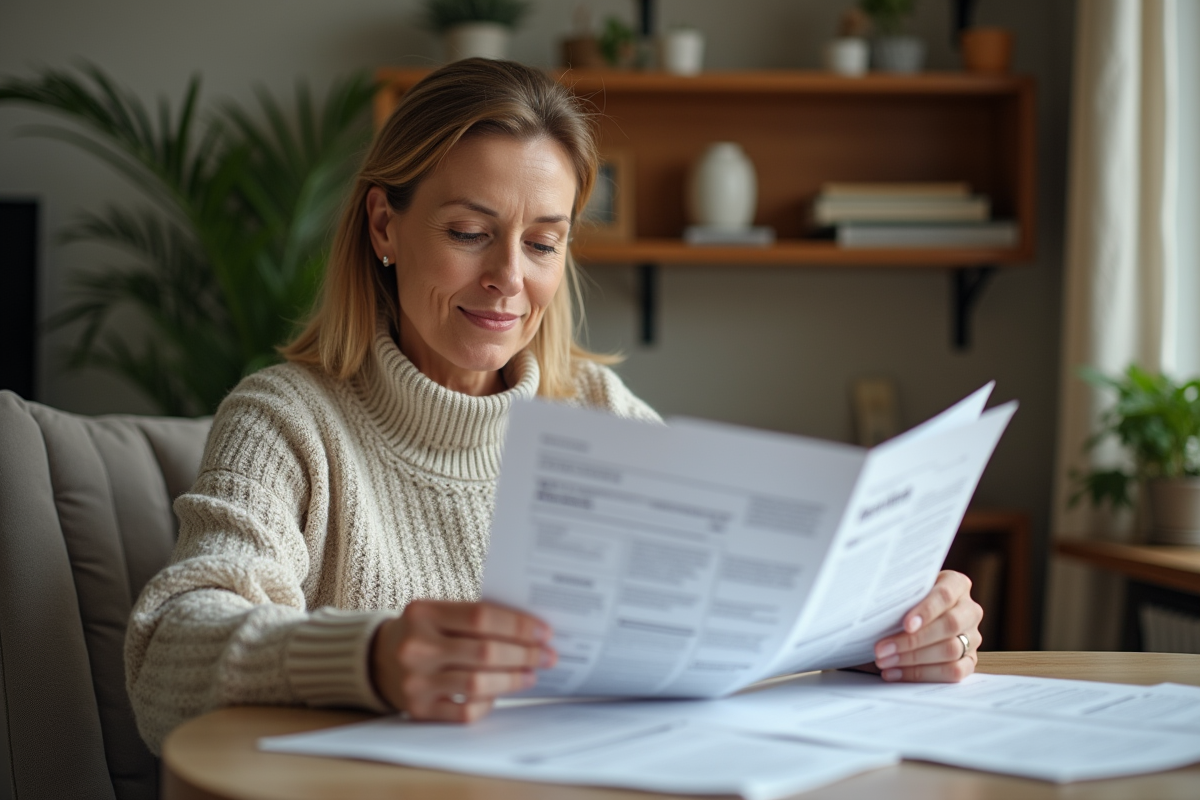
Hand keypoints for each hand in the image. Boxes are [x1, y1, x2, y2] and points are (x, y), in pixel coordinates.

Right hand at [370, 600, 555, 720]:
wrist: (378, 659)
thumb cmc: (423, 632)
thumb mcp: (439, 613)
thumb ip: (476, 617)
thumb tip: (532, 631)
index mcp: (423, 612)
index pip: (481, 616)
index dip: (518, 625)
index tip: (544, 632)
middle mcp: (416, 647)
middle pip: (485, 652)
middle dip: (524, 654)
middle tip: (548, 655)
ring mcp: (416, 681)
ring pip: (478, 684)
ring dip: (513, 680)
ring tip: (531, 675)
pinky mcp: (419, 710)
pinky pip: (465, 711)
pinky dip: (488, 702)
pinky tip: (499, 693)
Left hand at [873, 570, 981, 681]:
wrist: (917, 613)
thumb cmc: (908, 599)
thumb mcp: (906, 589)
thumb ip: (900, 595)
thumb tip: (877, 610)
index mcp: (957, 584)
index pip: (945, 595)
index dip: (926, 610)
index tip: (905, 625)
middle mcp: (969, 610)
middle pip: (949, 625)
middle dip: (912, 640)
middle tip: (882, 649)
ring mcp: (973, 637)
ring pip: (951, 650)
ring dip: (913, 659)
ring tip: (884, 661)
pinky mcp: (970, 660)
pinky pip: (954, 672)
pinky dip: (922, 674)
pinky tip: (896, 673)